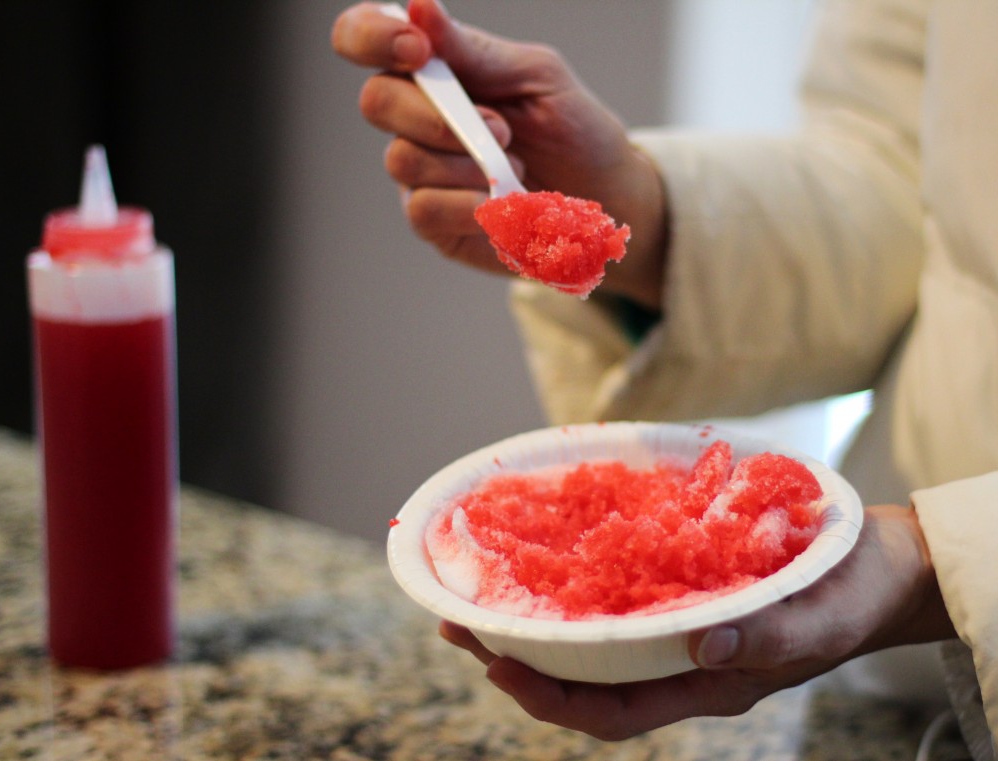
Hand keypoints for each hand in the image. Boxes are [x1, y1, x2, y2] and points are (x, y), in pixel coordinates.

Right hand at [331, 0, 667, 308]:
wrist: (605, 198)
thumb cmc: (572, 130)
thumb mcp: (536, 76)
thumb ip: (475, 51)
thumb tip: (420, 7)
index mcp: (434, 69)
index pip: (363, 36)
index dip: (371, 36)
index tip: (418, 51)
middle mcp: (414, 117)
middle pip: (376, 101)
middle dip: (436, 115)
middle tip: (500, 127)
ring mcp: (419, 172)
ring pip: (402, 159)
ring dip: (466, 163)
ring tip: (514, 166)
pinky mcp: (432, 221)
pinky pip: (424, 209)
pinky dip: (468, 204)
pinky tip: (500, 203)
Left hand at [439, 504, 955, 740]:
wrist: (876, 567)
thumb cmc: (850, 596)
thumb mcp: (818, 618)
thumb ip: (767, 635)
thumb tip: (701, 645)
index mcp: (705, 685)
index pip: (609, 712)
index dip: (547, 698)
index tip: (495, 665)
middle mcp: (678, 663)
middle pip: (583, 680)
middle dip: (516, 661)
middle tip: (456, 622)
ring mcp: (678, 631)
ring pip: (590, 645)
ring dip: (535, 625)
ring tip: (478, 596)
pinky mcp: (681, 593)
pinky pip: (614, 604)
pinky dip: (573, 592)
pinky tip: (547, 565)